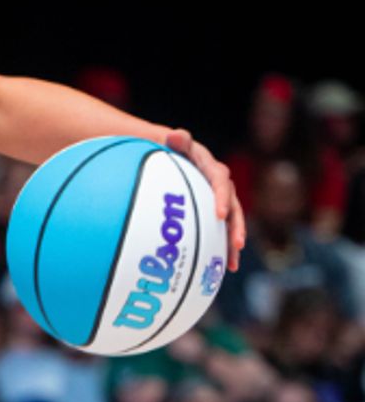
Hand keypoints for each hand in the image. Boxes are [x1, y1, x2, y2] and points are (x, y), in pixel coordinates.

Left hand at [165, 128, 244, 271]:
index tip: (220, 215)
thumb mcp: (169, 142)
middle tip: (237, 244)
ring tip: (232, 264)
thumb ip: (175, 140)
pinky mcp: (212, 209)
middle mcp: (218, 183)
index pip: (220, 180)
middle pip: (233, 205)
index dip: (222, 198)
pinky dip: (221, 246)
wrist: (167, 153)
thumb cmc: (165, 148)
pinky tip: (222, 266)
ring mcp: (217, 197)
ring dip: (233, 242)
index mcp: (210, 166)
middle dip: (236, 226)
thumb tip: (175, 134)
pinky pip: (220, 229)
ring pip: (230, 221)